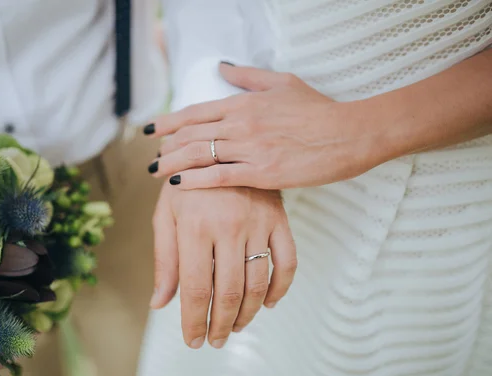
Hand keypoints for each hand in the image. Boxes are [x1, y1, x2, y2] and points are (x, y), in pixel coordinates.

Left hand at [146, 63, 383, 189]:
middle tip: (152, 160)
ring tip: (157, 173)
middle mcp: (241, 123)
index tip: (150, 131)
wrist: (350, 133)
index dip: (168, 122)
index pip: (195, 112)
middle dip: (166, 147)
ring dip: (173, 164)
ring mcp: (250, 148)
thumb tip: (222, 66)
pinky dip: (195, 180)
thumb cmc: (319, 109)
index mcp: (244, 102)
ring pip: (200, 154)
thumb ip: (248, 77)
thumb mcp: (283, 83)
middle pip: (191, 134)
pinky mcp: (262, 172)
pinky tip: (178, 185)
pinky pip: (220, 176)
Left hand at [150, 182, 295, 348]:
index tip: (193, 340)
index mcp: (195, 225)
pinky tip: (267, 303)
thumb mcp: (165, 214)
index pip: (196, 288)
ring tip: (236, 327)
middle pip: (229, 292)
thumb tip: (160, 304)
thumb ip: (165, 260)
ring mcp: (258, 223)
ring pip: (258, 283)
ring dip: (248, 314)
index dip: (194, 321)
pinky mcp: (279, 220)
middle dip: (221, 325)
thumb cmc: (186, 183)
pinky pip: (288, 262)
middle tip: (215, 341)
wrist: (218, 146)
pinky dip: (280, 288)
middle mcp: (229, 225)